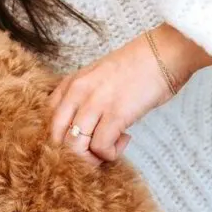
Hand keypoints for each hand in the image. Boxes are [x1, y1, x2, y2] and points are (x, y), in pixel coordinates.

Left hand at [48, 25, 211, 163]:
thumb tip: (81, 129)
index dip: (60, 139)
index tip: (81, 141)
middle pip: (55, 137)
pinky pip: (100, 147)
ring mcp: (95, 102)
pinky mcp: (116, 114)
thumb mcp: (98, 76)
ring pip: (74, 146)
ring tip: (108, 149)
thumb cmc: (137, 67)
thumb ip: (84, 97)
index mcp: (71, 83)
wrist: (164, 53)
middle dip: (72, 155)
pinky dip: (111, 153)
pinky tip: (124, 140)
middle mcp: (77, 92)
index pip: (47, 120)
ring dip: (91, 157)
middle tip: (93, 154)